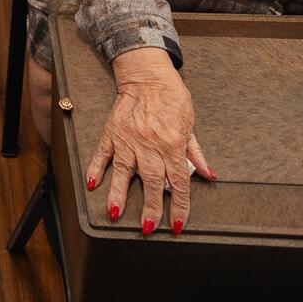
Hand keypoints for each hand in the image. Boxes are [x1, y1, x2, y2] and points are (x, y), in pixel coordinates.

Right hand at [86, 47, 218, 231]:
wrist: (148, 75)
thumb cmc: (172, 98)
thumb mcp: (190, 124)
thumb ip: (196, 153)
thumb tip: (209, 175)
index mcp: (172, 142)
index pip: (178, 181)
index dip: (179, 205)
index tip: (177, 224)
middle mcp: (149, 143)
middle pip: (152, 180)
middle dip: (151, 206)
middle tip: (148, 227)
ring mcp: (128, 138)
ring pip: (123, 170)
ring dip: (118, 193)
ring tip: (114, 214)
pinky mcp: (112, 132)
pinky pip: (102, 153)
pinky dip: (96, 169)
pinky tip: (93, 185)